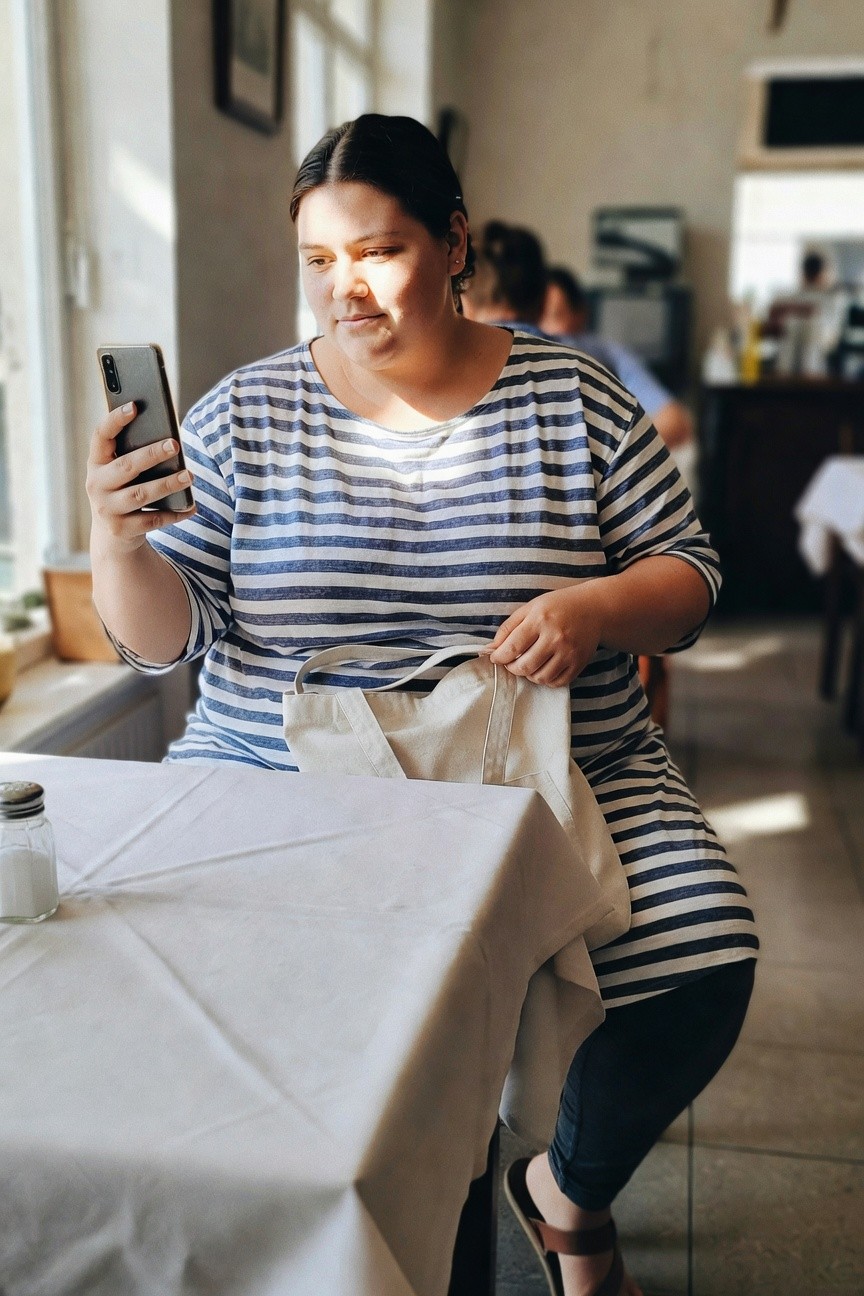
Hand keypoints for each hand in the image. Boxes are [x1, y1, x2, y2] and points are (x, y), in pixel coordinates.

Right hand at [86, 403, 194, 556]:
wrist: (112, 534)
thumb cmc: (124, 490)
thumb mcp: (121, 472)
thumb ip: (134, 454)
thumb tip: (168, 440)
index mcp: (96, 463)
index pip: (101, 436)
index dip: (115, 420)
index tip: (134, 406)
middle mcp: (97, 485)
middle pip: (126, 466)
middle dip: (151, 454)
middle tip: (174, 444)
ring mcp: (108, 509)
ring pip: (141, 495)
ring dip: (167, 484)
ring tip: (189, 476)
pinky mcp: (122, 530)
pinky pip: (153, 520)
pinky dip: (175, 513)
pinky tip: (191, 506)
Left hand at [485, 585, 605, 687]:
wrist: (593, 609)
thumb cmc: (557, 607)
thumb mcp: (531, 608)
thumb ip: (508, 627)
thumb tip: (490, 649)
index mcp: (540, 620)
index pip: (512, 647)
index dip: (499, 657)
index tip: (495, 658)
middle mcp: (555, 637)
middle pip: (524, 666)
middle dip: (512, 668)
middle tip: (511, 663)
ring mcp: (569, 652)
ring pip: (540, 677)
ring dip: (529, 675)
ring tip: (529, 664)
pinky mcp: (579, 663)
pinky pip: (557, 682)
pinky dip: (546, 679)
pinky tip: (544, 668)